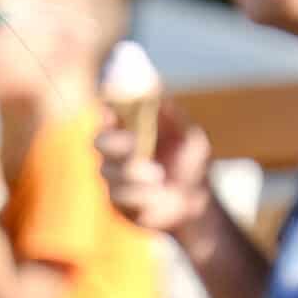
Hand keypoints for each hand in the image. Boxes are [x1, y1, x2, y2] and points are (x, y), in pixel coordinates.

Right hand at [97, 106, 213, 236]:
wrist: (197, 203)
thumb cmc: (192, 164)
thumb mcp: (190, 137)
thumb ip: (173, 117)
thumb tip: (156, 92)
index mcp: (131, 130)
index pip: (108, 113)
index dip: (107, 109)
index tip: (115, 111)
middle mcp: (116, 152)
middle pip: (100, 142)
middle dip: (117, 143)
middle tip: (137, 148)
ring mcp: (114, 179)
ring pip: (109, 173)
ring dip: (133, 174)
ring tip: (160, 177)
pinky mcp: (117, 205)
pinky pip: (119, 199)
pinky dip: (141, 196)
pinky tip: (160, 197)